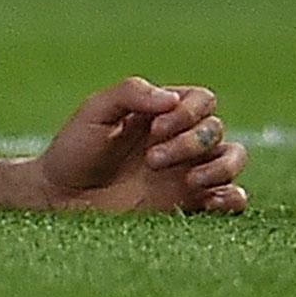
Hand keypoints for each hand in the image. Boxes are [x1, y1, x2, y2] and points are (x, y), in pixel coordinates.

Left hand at [33, 77, 248, 214]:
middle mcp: (178, 139)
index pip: (202, 100)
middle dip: (191, 142)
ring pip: (233, 158)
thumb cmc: (74, 150)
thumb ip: (131, 92)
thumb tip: (174, 99)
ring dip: (219, 166)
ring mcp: (187, 172)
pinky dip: (232, 197)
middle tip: (152, 159)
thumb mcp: (94, 111)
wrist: (62, 198)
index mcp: (160, 113)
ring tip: (188, 180)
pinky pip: (233, 198)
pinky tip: (207, 199)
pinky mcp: (189, 204)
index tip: (154, 129)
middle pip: (216, 129)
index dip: (188, 112)